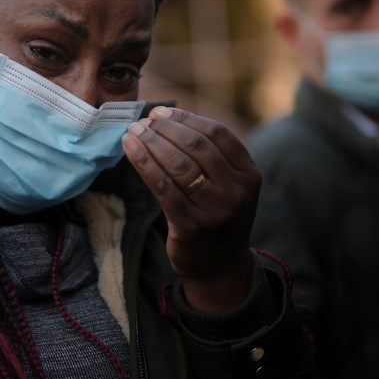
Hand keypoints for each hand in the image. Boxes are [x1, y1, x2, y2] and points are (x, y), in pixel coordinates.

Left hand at [121, 106, 259, 311]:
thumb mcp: (229, 186)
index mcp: (250, 174)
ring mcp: (216, 209)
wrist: (219, 266)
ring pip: (177, 164)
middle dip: (164, 129)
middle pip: (196, 146)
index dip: (186, 119)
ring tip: (133, 133)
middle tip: (142, 122)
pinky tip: (129, 150)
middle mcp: (237, 190)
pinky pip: (162, 186)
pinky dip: (143, 163)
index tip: (161, 112)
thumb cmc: (217, 216)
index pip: (218, 133)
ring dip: (151, 143)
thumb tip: (167, 120)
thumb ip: (211, 156)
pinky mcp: (192, 225)